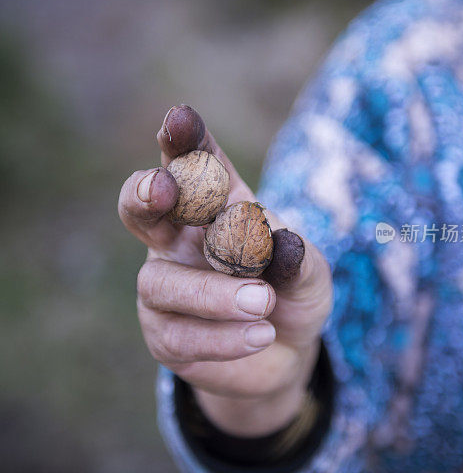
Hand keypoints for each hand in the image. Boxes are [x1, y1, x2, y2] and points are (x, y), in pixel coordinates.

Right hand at [118, 106, 332, 435]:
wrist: (286, 354)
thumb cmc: (292, 293)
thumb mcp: (310, 272)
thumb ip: (299, 258)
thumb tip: (283, 245)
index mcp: (217, 206)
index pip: (197, 166)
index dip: (184, 141)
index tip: (180, 118)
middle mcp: (180, 239)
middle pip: (141, 207)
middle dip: (145, 193)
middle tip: (162, 187)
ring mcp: (166, 285)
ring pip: (162, 282)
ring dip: (212, 293)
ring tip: (264, 302)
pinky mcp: (164, 334)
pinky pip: (178, 334)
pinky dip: (222, 336)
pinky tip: (261, 336)